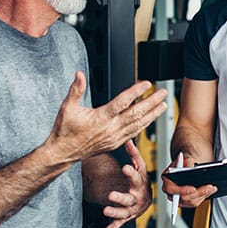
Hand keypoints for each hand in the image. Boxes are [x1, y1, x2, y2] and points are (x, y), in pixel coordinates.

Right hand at [48, 71, 166, 160]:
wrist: (63, 153)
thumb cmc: (65, 131)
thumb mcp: (67, 107)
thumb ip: (76, 89)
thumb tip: (79, 74)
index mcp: (101, 118)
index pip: (123, 102)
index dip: (136, 92)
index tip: (147, 84)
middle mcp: (111, 128)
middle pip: (136, 113)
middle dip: (152, 102)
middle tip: (162, 92)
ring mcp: (114, 138)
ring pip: (138, 125)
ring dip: (152, 114)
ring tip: (163, 105)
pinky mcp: (115, 144)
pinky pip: (133, 133)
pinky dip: (143, 125)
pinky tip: (150, 119)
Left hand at [102, 140, 151, 227]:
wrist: (144, 199)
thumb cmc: (140, 181)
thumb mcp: (139, 167)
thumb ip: (133, 154)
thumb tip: (128, 139)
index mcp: (139, 183)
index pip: (136, 177)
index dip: (131, 172)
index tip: (125, 167)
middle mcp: (136, 197)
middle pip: (129, 198)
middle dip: (120, 197)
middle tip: (111, 195)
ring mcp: (131, 208)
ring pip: (123, 211)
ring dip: (114, 212)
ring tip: (105, 210)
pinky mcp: (126, 216)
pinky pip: (120, 222)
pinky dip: (114, 226)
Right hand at [160, 155, 216, 207]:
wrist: (188, 167)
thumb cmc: (185, 163)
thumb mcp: (186, 159)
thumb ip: (187, 163)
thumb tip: (190, 167)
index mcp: (167, 179)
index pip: (171, 189)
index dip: (182, 190)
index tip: (193, 188)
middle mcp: (170, 191)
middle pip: (183, 197)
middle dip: (198, 193)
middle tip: (208, 187)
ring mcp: (177, 198)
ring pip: (191, 202)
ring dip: (203, 195)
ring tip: (212, 188)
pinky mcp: (185, 201)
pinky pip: (194, 202)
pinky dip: (203, 197)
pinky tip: (209, 191)